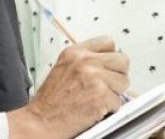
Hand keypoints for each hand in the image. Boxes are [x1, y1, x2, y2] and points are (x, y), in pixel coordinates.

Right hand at [8, 36, 129, 138]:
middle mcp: (85, 61)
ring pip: (123, 81)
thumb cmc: (50, 102)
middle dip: (118, 75)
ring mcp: (94, 77)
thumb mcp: (64, 69)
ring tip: (96, 99)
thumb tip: (114, 68)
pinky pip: (118, 101)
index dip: (111, 57)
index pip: (108, 42)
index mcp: (75, 52)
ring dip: (114, 93)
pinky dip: (109, 109)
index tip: (108, 67)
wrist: (41, 122)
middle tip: (107, 86)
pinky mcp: (101, 95)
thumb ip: (87, 63)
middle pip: (122, 60)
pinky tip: (94, 109)